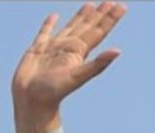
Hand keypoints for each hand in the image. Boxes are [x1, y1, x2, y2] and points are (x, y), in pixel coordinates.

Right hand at [12, 2, 126, 132]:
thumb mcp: (79, 76)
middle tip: (111, 2)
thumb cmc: (55, 90)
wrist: (32, 100)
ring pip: (71, 26)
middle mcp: (69, 47)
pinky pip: (45, 32)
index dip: (109, 19)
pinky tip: (54, 16)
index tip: (121, 6)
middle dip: (100, 15)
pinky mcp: (38, 48)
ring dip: (82, 16)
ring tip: (91, 4)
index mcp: (80, 51)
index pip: (99, 31)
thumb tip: (118, 51)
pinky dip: (49, 23)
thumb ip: (98, 64)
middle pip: (88, 26)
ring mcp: (54, 47)